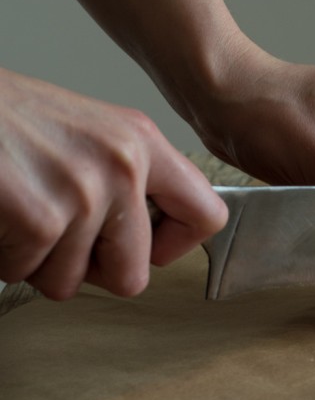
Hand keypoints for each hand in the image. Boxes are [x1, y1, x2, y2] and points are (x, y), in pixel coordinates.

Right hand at [0, 68, 226, 299]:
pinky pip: (27, 274)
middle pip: (133, 276)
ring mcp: (85, 193)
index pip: (208, 216)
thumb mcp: (86, 132)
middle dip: (88, 270)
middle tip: (59, 238)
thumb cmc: (5, 117)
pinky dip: (5, 256)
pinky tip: (1, 216)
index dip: (173, 247)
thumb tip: (145, 235)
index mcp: (141, 142)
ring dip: (37, 261)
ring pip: (70, 282)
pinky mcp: (42, 219)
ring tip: (20, 214)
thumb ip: (125, 178)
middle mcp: (123, 165)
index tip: (147, 247)